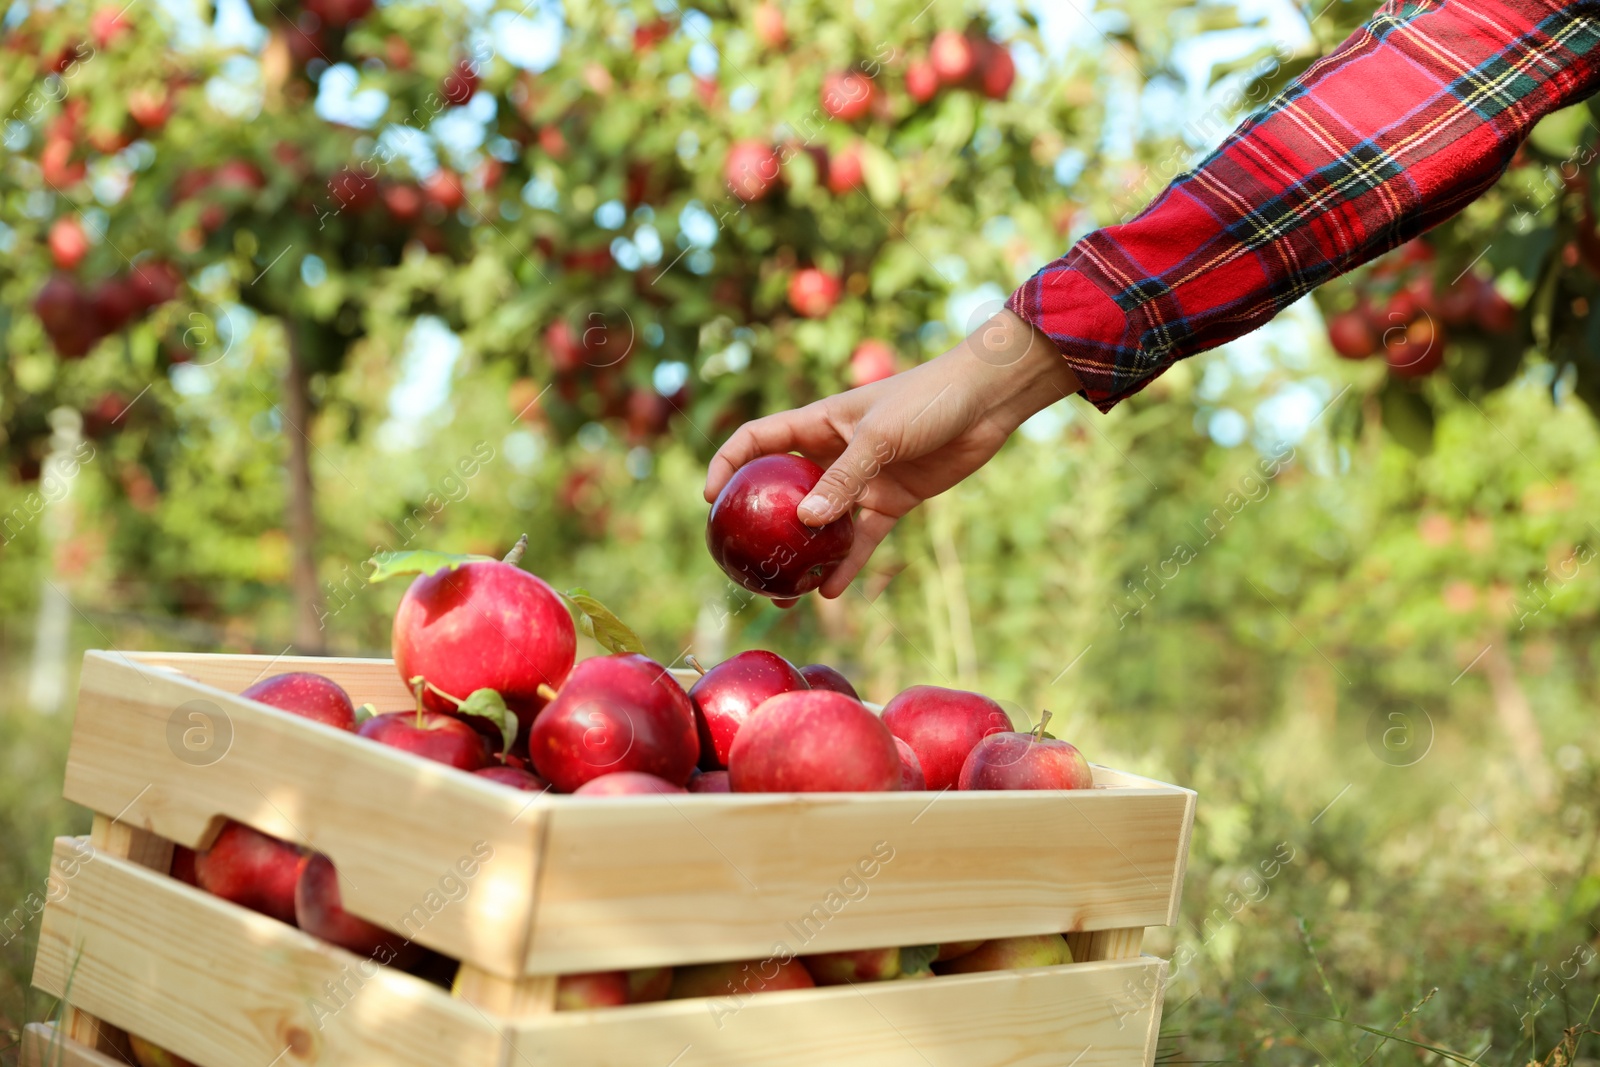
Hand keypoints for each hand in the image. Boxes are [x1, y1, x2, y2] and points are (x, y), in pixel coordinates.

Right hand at [703, 310, 1080, 597]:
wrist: (986, 402)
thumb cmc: (928, 400)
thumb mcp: (880, 436)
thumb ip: (844, 478)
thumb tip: (806, 522)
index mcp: (818, 422)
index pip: (757, 441)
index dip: (728, 465)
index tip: (710, 500)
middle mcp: (832, 452)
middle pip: (784, 492)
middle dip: (763, 526)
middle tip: (744, 561)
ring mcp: (861, 479)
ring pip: (821, 524)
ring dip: (803, 555)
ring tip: (785, 593)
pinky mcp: (891, 501)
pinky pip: (860, 538)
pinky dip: (846, 563)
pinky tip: (830, 590)